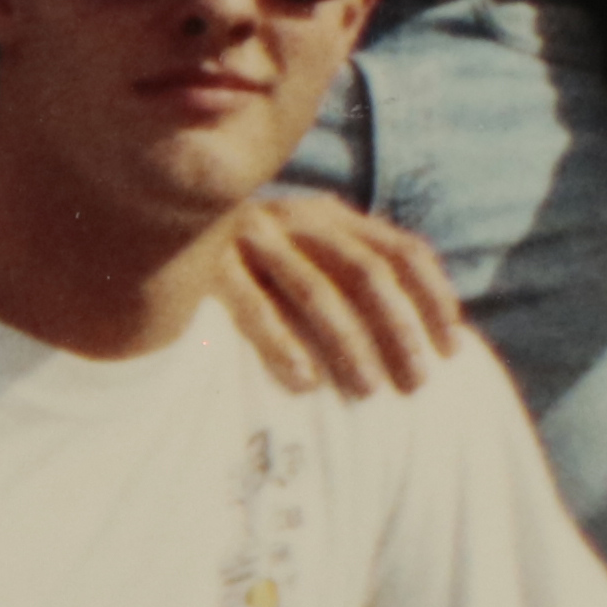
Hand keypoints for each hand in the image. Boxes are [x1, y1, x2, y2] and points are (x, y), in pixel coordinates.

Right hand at [212, 187, 472, 398]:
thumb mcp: (310, 257)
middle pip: (367, 272)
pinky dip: (281, 343)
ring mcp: (253, 236)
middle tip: (416, 383)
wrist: (154, 231)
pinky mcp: (209, 265)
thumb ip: (357, 276)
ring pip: (315, 290)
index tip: (452, 350)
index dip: (433, 299)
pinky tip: (303, 382)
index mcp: (335, 216)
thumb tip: (430, 334)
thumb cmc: (253, 268)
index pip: (403, 251)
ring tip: (368, 390)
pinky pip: (251, 305)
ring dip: (348, 343)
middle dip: (398, 330)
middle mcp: (300, 218)